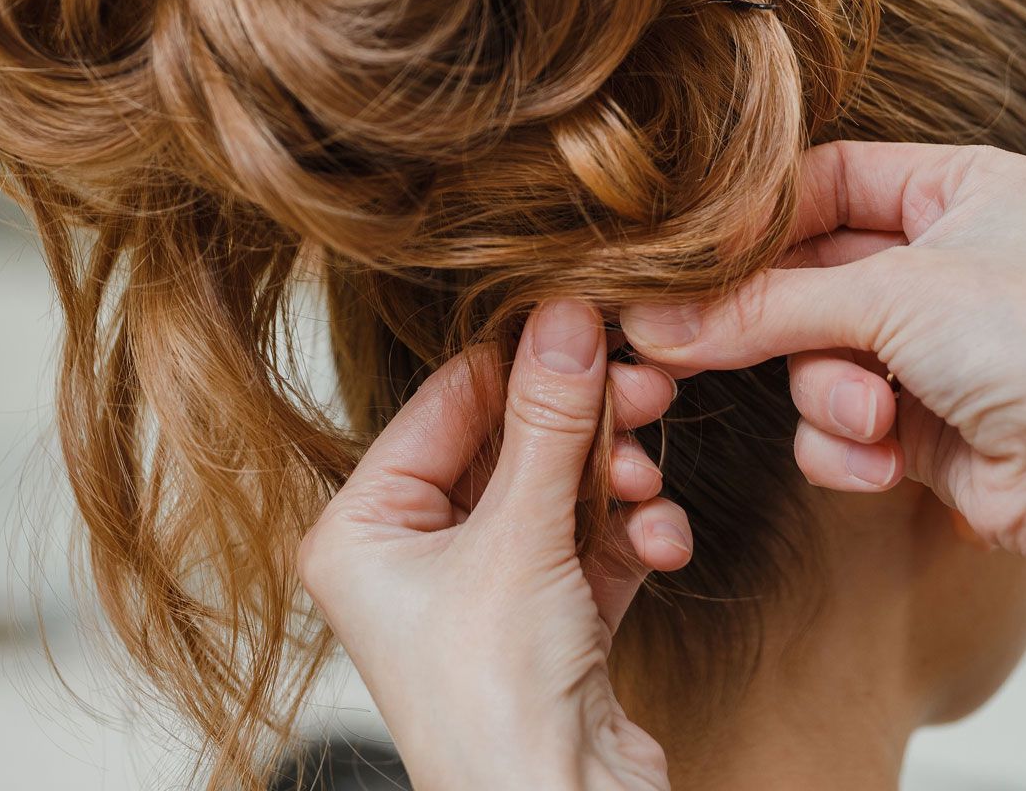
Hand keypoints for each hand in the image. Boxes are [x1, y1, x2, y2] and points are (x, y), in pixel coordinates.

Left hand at [298, 300, 688, 790]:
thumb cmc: (494, 707)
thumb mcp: (520, 537)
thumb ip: (550, 418)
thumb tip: (566, 317)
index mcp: (364, 530)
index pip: (446, 405)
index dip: (521, 361)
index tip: (588, 318)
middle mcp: (414, 557)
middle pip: (510, 443)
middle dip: (583, 422)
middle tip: (643, 388)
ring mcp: (481, 590)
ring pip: (561, 489)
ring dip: (615, 479)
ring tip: (645, 481)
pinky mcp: (546, 620)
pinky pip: (592, 543)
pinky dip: (632, 536)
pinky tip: (661, 543)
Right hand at [622, 141, 1025, 570]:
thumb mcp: (889, 295)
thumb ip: (763, 307)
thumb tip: (654, 326)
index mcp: (967, 190)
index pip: (835, 179)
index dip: (764, 221)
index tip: (694, 259)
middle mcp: (954, 261)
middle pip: (812, 277)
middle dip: (780, 326)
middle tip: (689, 346)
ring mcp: (940, 348)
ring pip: (818, 358)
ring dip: (830, 395)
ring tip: (874, 418)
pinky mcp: (929, 428)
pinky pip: (843, 427)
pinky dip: (851, 448)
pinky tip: (886, 463)